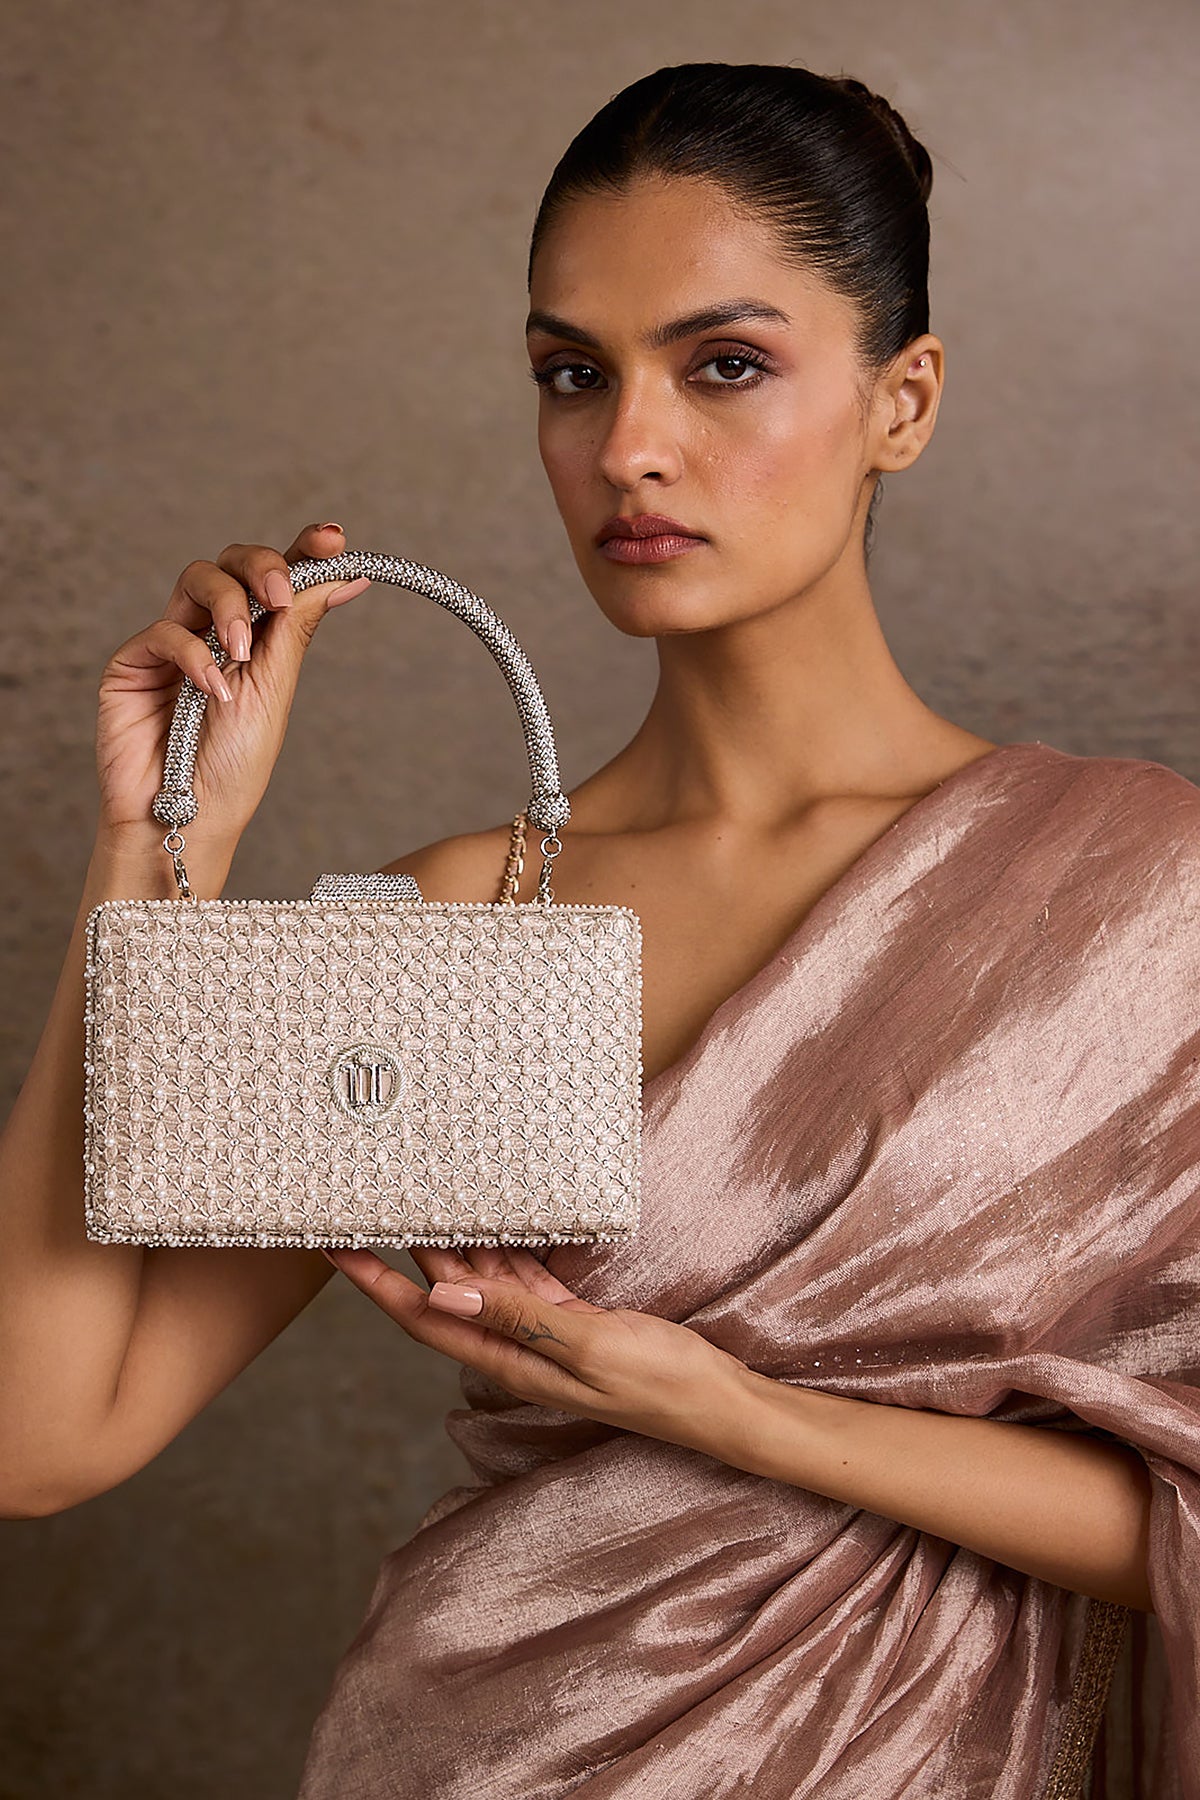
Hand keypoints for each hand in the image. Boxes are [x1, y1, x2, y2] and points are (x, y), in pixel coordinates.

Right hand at [94, 521, 372, 849]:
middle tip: (278, 596)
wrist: (187, 819)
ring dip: (228, 605)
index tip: (334, 538)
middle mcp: (213, 632)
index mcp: (257, 639)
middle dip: (261, 567)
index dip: (304, 549)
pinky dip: (193, 655)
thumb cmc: (232, 767)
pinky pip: (163, 631)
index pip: (277, 577)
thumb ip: (297, 627)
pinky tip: (212, 691)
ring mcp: (172, 644)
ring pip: (197, 578)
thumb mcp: (274, 690)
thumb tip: (350, 575)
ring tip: (242, 653)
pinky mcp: (133, 663)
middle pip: (233, 562)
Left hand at [323, 1240, 751, 1454]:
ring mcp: (543, 1332)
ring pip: (481, 1281)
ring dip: (449, 1245)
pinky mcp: (572, 1318)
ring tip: (415, 1199)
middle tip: (368, 1203)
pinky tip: (488, 1219)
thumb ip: (518, 1318)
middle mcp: (515, 1347)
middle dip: (402, 1253)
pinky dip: (502, 1249)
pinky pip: (523, 1278)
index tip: (335, 1249)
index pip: (424, 1318)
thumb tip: (442, 1295)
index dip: (375, 1285)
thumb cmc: (661, 1383)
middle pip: (443, 1294)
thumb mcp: (589, 1346)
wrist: (719, 1402)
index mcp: (509, 1360)